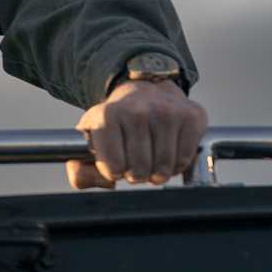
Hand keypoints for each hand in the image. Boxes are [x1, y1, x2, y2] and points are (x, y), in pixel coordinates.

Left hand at [67, 77, 206, 189]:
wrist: (146, 90)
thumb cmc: (117, 122)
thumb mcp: (89, 140)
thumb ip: (80, 170)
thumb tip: (99, 180)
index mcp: (107, 115)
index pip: (114, 167)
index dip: (115, 172)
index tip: (116, 163)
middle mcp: (136, 110)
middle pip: (139, 170)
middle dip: (137, 174)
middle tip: (135, 162)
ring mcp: (166, 111)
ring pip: (164, 168)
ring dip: (158, 171)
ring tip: (151, 158)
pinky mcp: (191, 115)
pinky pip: (184, 160)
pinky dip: (177, 164)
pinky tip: (168, 151)